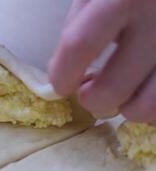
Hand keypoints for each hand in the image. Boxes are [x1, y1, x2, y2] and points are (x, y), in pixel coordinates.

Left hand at [48, 0, 155, 121]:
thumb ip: (78, 25)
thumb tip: (64, 69)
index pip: (80, 45)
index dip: (63, 73)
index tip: (61, 85)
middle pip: (113, 86)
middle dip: (92, 99)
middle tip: (88, 93)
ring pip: (149, 105)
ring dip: (126, 108)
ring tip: (122, 91)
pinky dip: (152, 105)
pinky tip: (144, 89)